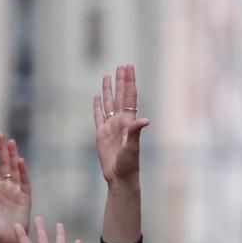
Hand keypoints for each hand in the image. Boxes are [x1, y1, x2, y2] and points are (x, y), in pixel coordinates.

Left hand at [0, 134, 31, 242]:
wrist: (8, 240)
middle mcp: (6, 187)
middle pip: (4, 164)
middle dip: (2, 150)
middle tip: (0, 135)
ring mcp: (16, 190)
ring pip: (15, 169)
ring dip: (13, 156)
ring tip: (11, 142)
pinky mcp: (25, 196)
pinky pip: (24, 181)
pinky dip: (23, 171)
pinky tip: (20, 161)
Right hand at [93, 64, 149, 184]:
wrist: (120, 177)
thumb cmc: (129, 163)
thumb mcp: (133, 147)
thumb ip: (135, 132)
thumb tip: (145, 120)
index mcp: (129, 121)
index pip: (129, 96)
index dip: (129, 81)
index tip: (129, 67)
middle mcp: (120, 121)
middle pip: (120, 96)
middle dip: (121, 80)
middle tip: (122, 65)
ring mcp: (110, 127)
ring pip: (108, 103)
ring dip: (108, 90)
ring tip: (108, 75)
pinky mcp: (101, 134)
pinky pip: (98, 116)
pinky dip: (97, 106)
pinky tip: (96, 97)